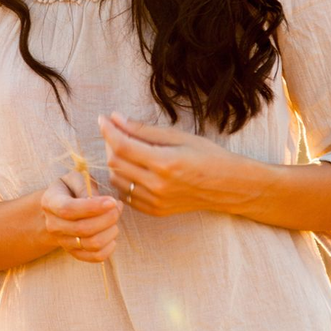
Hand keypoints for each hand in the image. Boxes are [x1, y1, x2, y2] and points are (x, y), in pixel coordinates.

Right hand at [40, 173, 123, 262]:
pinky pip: (94, 257)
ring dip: (111, 231)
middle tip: (117, 206)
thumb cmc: (70, 189)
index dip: (92, 207)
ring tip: (115, 217)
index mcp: (51, 202)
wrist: (58, 209)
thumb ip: (85, 185)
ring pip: (92, 244)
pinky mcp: (74, 252)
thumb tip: (98, 200)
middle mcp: (54, 225)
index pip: (69, 209)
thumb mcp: (75, 178)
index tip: (112, 201)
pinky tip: (112, 234)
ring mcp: (63, 241)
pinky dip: (109, 248)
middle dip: (108, 218)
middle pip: (83, 229)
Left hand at [98, 112, 252, 217]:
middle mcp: (157, 185)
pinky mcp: (154, 211)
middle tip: (116, 132)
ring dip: (115, 163)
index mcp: (165, 162)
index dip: (108, 131)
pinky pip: (126, 194)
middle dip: (110, 144)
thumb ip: (145, 130)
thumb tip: (117, 119)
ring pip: (116, 180)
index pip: (123, 145)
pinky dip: (123, 180)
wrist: (227, 186)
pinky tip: (133, 168)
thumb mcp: (179, 136)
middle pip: (116, 163)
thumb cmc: (207, 155)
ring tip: (125, 150)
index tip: (103, 119)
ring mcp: (155, 201)